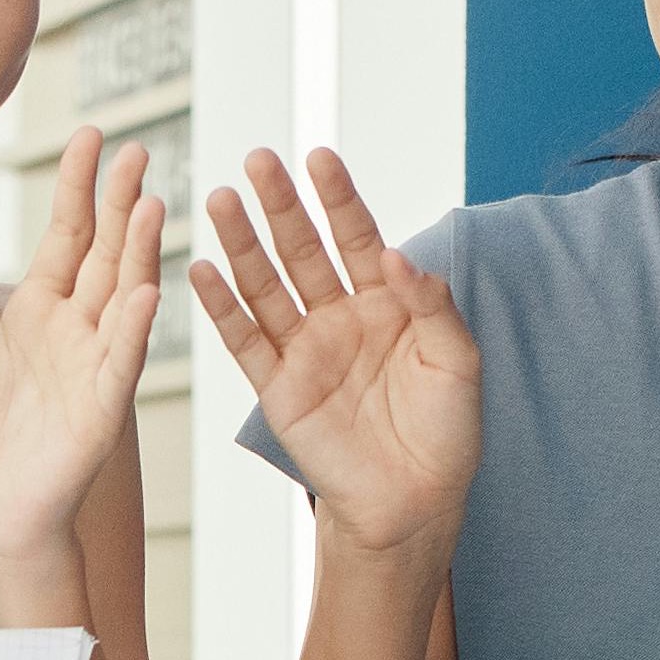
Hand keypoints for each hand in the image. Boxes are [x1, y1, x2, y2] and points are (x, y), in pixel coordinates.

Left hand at [0, 127, 161, 584]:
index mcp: (34, 312)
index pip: (65, 235)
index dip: (78, 188)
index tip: (91, 136)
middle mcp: (73, 329)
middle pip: (104, 252)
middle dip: (119, 203)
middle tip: (135, 150)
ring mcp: (92, 365)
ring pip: (122, 295)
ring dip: (137, 252)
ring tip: (149, 203)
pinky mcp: (100, 409)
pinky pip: (120, 362)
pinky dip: (131, 329)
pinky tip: (141, 293)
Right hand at [190, 147, 477, 558]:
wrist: (414, 502)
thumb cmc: (445, 432)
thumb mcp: (457, 360)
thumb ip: (431, 303)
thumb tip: (395, 253)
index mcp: (386, 301)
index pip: (356, 235)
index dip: (338, 198)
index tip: (319, 157)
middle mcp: (340, 317)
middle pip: (303, 249)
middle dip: (280, 205)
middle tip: (257, 160)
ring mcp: (305, 351)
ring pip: (266, 286)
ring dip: (241, 244)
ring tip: (219, 201)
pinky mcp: (278, 389)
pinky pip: (244, 342)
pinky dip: (222, 309)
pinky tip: (201, 272)